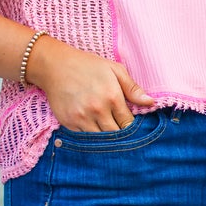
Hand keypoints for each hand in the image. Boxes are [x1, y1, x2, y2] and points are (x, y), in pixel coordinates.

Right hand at [26, 36, 155, 130]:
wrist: (55, 66)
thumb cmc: (88, 66)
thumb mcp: (114, 70)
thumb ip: (133, 88)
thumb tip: (151, 102)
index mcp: (112, 97)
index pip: (129, 124)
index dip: (132, 128)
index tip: (132, 127)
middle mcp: (98, 110)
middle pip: (116, 135)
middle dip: (121, 136)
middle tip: (122, 133)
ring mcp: (82, 118)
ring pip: (101, 140)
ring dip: (106, 139)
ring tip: (108, 132)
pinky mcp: (69, 123)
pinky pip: (84, 138)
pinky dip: (91, 137)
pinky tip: (93, 129)